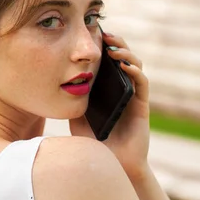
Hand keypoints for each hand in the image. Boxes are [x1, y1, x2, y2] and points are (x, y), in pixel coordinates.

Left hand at [69, 32, 149, 180]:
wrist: (110, 165)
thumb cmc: (93, 145)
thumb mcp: (76, 118)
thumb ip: (71, 101)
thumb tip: (57, 83)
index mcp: (106, 91)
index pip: (106, 63)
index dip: (102, 47)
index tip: (91, 34)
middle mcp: (121, 91)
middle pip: (122, 59)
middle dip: (115, 44)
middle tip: (104, 35)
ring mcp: (132, 97)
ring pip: (135, 67)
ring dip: (126, 53)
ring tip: (113, 48)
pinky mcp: (141, 106)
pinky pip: (141, 84)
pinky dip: (134, 71)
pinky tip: (123, 65)